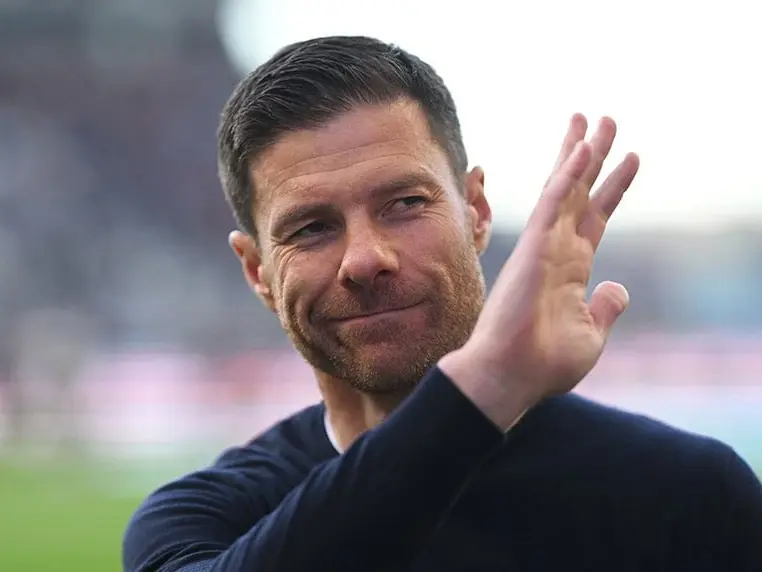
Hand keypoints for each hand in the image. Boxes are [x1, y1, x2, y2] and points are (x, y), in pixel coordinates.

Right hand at [440, 115, 639, 427]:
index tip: (631, 157)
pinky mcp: (533, 249)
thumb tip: (617, 287)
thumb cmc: (543, 364)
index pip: (595, 216)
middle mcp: (557, 250)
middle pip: (579, 191)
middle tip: (604, 120)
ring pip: (565, 188)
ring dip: (581, 152)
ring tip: (593, 119)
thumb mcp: (591, 335)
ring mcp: (544, 246)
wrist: (510, 375)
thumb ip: (605, 307)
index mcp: (572, 269)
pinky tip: (582, 150)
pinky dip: (568, 176)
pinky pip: (553, 204)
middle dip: (593, 155)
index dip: (612, 186)